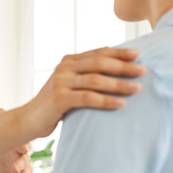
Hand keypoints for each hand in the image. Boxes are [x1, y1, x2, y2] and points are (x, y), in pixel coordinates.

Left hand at [0, 111, 32, 172]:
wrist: (9, 169)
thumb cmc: (8, 152)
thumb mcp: (3, 140)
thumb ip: (3, 127)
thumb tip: (0, 110)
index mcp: (19, 149)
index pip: (24, 146)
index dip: (24, 147)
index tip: (24, 149)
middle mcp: (25, 160)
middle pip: (25, 163)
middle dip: (20, 166)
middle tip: (13, 170)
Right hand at [25, 47, 143, 137]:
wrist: (29, 119)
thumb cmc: (54, 104)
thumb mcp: (69, 84)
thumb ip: (85, 73)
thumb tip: (113, 62)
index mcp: (69, 61)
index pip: (98, 53)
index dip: (119, 53)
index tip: (138, 55)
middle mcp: (64, 68)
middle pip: (99, 63)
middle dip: (123, 67)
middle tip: (143, 71)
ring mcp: (60, 82)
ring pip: (96, 80)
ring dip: (119, 84)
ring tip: (136, 88)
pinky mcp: (59, 99)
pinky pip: (88, 98)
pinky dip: (106, 100)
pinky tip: (121, 104)